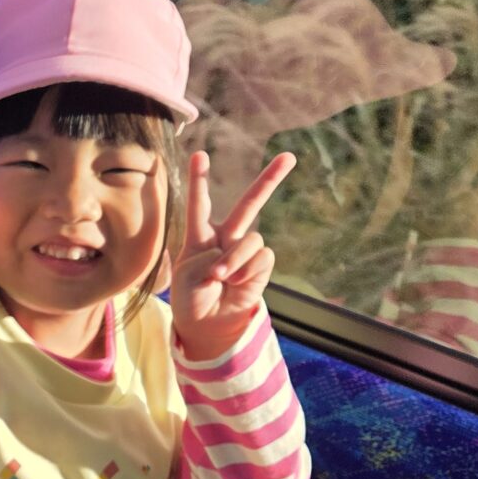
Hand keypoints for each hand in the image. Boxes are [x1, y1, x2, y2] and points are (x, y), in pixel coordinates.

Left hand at [171, 150, 295, 359]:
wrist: (206, 324)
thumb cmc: (191, 298)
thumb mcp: (187, 277)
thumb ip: (209, 258)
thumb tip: (238, 254)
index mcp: (201, 236)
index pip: (200, 205)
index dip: (200, 180)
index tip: (200, 154)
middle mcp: (226, 238)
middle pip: (249, 204)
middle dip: (270, 180)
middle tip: (290, 156)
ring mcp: (245, 251)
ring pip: (251, 240)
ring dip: (234, 260)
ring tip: (220, 278)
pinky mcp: (261, 266)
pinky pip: (260, 259)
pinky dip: (245, 271)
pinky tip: (235, 283)